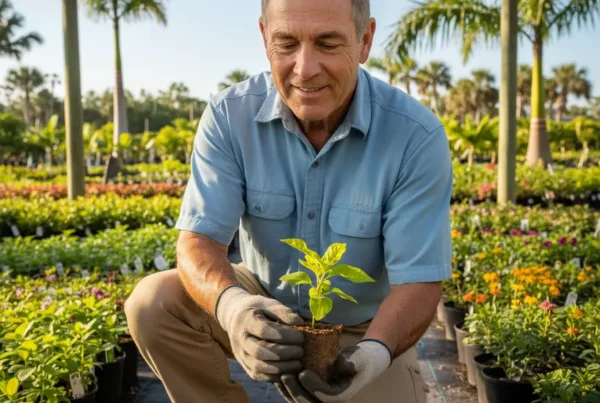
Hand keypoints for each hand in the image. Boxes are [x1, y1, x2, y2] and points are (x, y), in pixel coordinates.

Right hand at [215, 285, 304, 381]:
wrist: (236, 317)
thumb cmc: (259, 310)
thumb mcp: (269, 304)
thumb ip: (284, 312)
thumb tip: (300, 323)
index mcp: (246, 320)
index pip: (264, 330)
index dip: (284, 335)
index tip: (300, 337)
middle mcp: (240, 339)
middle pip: (260, 351)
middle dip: (284, 353)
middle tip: (301, 351)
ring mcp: (240, 354)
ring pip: (258, 366)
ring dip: (281, 368)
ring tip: (298, 364)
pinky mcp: (244, 365)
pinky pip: (258, 375)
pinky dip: (274, 377)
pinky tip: (289, 372)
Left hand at [275, 339, 391, 401]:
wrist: (361, 364)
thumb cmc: (360, 360)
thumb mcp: (358, 358)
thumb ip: (348, 361)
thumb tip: (338, 362)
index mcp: (343, 395)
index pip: (326, 396)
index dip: (313, 386)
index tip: (303, 372)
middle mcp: (331, 401)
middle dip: (296, 391)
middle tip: (285, 375)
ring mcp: (321, 398)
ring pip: (302, 401)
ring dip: (289, 391)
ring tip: (279, 376)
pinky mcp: (313, 393)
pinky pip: (298, 395)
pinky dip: (287, 389)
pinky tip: (278, 378)